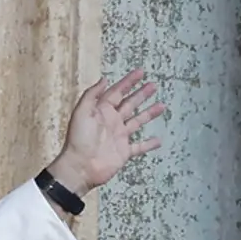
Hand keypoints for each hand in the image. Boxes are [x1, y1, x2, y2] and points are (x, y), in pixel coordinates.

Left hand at [48, 69, 166, 195]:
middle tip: (153, 85)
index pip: (117, 92)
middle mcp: (112, 122)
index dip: (128, 82)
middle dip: (141, 94)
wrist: (80, 167)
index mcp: (101, 111)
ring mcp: (119, 137)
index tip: (140, 72)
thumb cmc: (78, 139)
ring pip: (137, 122)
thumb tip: (104, 79)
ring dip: (149, 114)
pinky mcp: (124, 152)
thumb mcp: (81, 112)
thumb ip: (92, 95)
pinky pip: (139, 147)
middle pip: (129, 104)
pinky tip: (159, 140)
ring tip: (161, 105)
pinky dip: (149, 144)